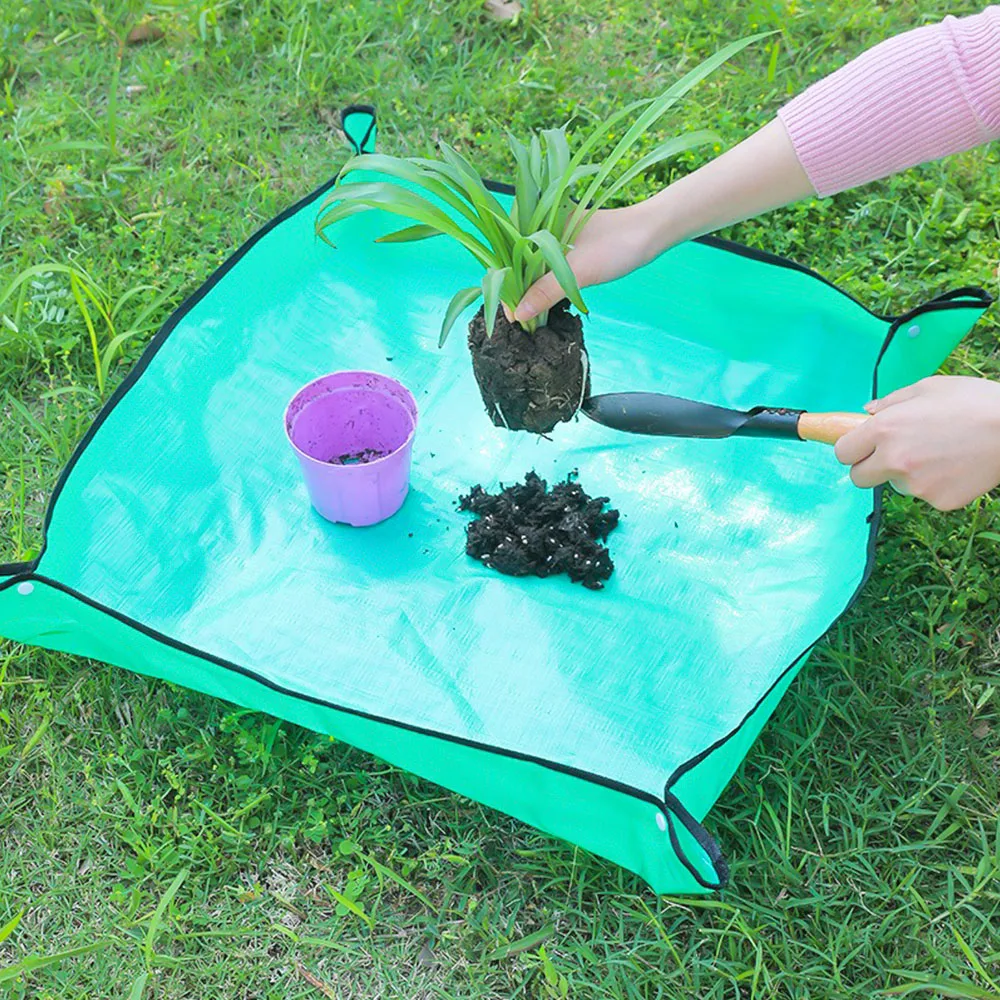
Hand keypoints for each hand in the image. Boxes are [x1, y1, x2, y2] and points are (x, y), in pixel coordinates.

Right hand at [514, 203, 659, 322]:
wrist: (652, 234)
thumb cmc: (617, 245)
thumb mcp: (578, 271)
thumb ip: (546, 291)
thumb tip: (518, 314)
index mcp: (536, 220)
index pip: (507, 256)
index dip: (505, 287)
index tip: (512, 315)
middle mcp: (542, 226)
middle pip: (518, 264)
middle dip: (518, 292)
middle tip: (522, 322)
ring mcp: (556, 238)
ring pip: (534, 269)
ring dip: (533, 292)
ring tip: (532, 317)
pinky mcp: (571, 249)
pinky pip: (550, 270)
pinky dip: (547, 287)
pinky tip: (548, 303)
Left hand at [834, 375, 999, 509]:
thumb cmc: (974, 401)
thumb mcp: (928, 388)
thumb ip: (891, 402)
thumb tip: (866, 412)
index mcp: (884, 429)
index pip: (842, 453)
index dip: (851, 449)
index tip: (861, 447)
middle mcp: (894, 460)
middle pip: (858, 478)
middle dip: (869, 468)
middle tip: (893, 454)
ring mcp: (916, 484)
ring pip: (896, 485)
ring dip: (907, 473)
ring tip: (940, 451)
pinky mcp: (938, 501)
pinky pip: (925, 494)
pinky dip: (935, 483)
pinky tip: (956, 465)